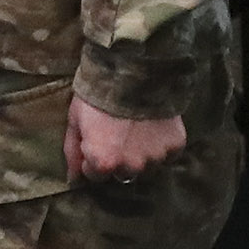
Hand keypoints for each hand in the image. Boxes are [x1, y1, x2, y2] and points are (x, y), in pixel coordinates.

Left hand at [67, 95, 189, 182]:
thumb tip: (73, 179)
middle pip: (123, 173)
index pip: (96, 175)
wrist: (133, 69)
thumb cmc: (98, 94)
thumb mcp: (76, 120)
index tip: (95, 139)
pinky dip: (160, 143)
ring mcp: (155, 157)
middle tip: (117, 132)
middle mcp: (132, 166)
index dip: (92, 156)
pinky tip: (153, 125)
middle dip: (118, 158)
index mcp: (104, 162)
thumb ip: (73, 152)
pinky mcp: (175, 145)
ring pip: (147, 166)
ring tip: (136, 128)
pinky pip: (168, 153)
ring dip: (141, 153)